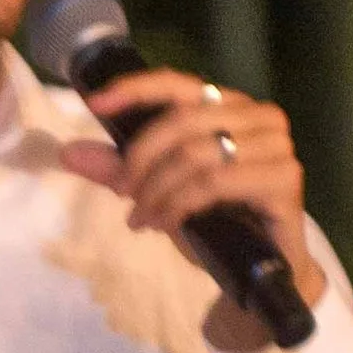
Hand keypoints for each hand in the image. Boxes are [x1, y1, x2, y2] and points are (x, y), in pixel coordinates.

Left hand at [56, 73, 325, 351]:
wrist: (261, 268)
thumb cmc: (215, 221)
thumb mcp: (158, 191)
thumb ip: (118, 169)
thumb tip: (68, 153)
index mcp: (227, 105)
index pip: (179, 83)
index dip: (136, 89)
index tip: (95, 104)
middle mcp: (257, 115)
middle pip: (182, 121)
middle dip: (141, 159)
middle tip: (122, 193)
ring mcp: (276, 145)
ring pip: (196, 154)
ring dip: (157, 189)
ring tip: (141, 218)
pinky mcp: (285, 177)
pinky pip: (215, 183)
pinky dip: (180, 204)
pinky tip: (166, 224)